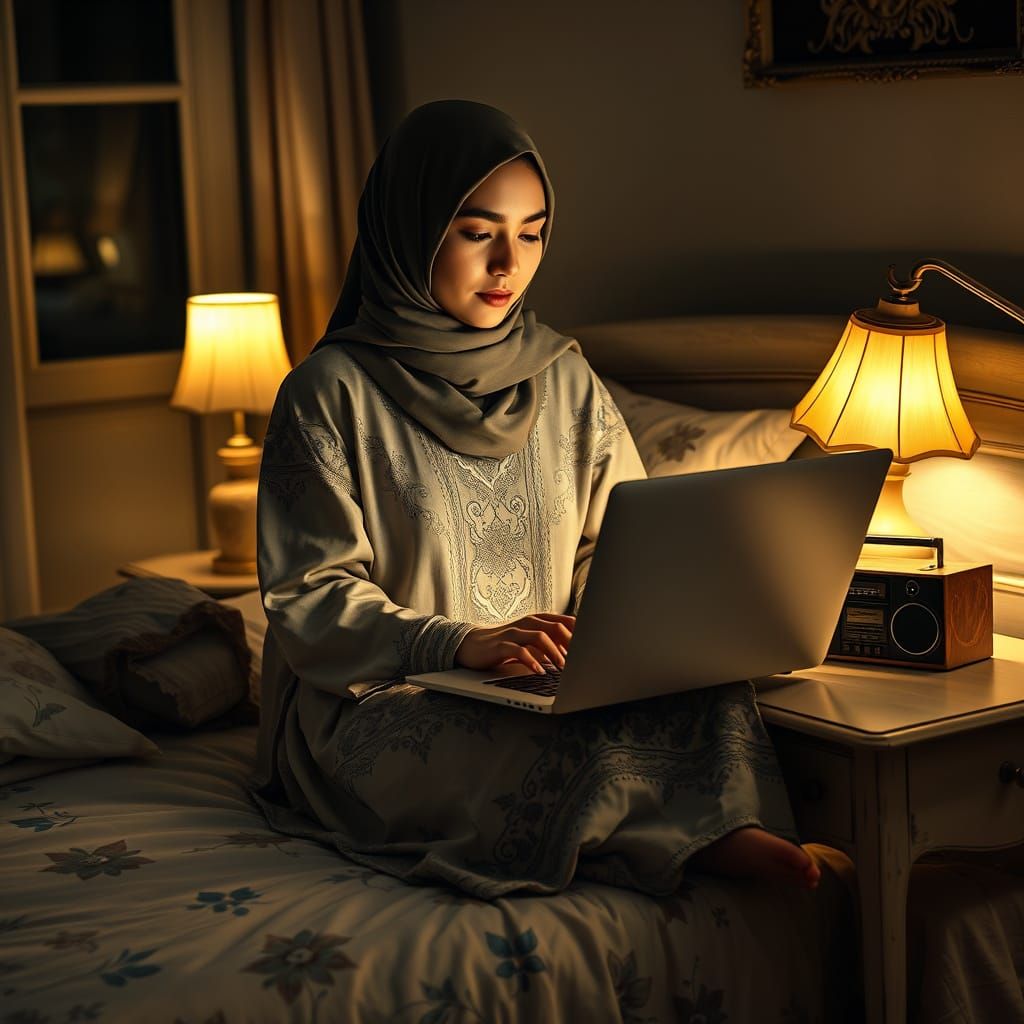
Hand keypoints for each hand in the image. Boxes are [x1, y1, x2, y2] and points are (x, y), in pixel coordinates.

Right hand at [455, 613, 574, 674]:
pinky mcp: (501, 645)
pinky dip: (532, 661)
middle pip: (554, 626)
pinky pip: (519, 651)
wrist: (472, 645)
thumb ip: (548, 643)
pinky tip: (539, 671)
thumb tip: (573, 654)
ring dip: (554, 652)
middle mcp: (526, 623)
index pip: (563, 621)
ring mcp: (513, 632)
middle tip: (581, 659)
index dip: (578, 632)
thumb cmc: (505, 644)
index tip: (591, 646)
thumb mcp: (529, 641)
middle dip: (570, 643)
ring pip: (539, 637)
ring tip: (562, 668)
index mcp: (536, 620)